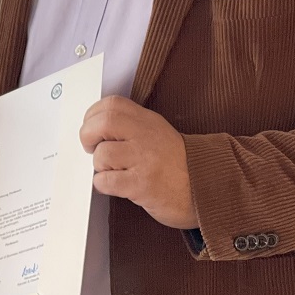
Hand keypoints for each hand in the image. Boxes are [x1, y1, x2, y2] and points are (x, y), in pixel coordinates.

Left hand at [80, 96, 197, 228]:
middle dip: (87, 136)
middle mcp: (146, 136)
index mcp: (148, 121)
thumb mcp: (158, 134)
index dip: (92, 115)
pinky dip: (103, 184)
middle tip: (90, 148)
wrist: (207, 190)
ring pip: (101, 155)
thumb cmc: (177, 165)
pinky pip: (106, 181)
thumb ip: (132, 127)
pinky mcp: (142, 185)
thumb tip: (95, 127)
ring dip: (99, 166)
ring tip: (112, 171)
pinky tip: (115, 185)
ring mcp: (145, 161)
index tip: (92, 128)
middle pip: (103, 122)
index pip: (112, 104)